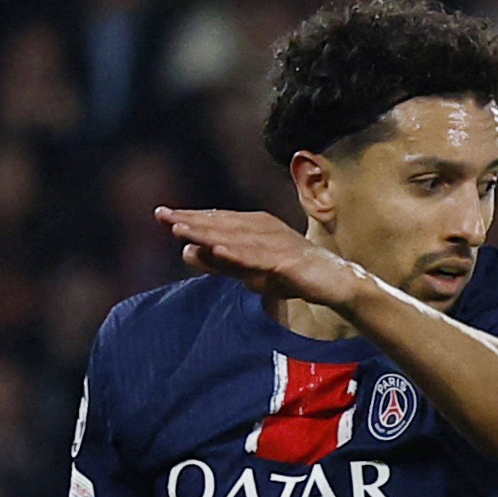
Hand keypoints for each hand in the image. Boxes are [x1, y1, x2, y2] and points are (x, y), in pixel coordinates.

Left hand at [153, 206, 363, 314]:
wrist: (335, 282)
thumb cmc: (292, 274)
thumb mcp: (249, 269)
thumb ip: (220, 261)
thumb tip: (186, 251)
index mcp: (254, 226)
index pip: (216, 220)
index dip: (189, 217)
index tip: (161, 214)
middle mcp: (263, 228)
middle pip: (221, 224)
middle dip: (191, 220)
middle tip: (162, 215)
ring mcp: (276, 243)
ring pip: (235, 239)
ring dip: (208, 234)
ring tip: (181, 230)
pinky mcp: (288, 261)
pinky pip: (259, 258)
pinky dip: (238, 254)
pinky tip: (219, 251)